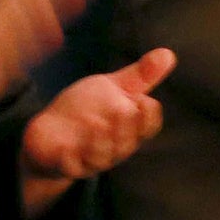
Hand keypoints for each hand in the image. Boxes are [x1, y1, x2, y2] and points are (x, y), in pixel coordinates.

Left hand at [20, 48, 172, 187]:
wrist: (51, 132)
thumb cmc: (87, 109)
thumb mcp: (111, 88)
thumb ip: (139, 76)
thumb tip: (168, 53)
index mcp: (128, 128)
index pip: (148, 126)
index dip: (148, 115)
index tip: (142, 99)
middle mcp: (114, 146)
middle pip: (127, 142)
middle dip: (125, 128)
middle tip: (122, 110)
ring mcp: (89, 157)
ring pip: (101, 157)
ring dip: (100, 143)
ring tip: (96, 124)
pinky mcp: (64, 163)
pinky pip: (70, 166)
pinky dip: (69, 159)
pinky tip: (66, 148)